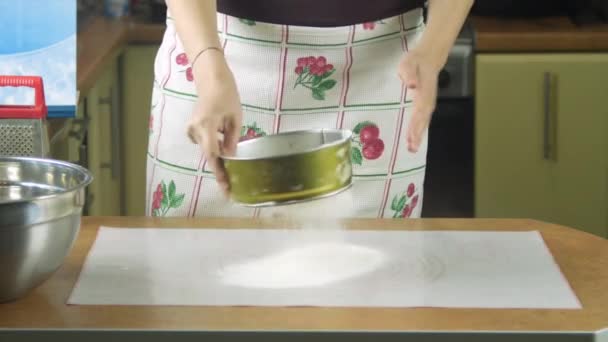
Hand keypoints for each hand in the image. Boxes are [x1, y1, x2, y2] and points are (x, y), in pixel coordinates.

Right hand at [187, 51, 241, 192]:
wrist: (211, 78)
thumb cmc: (227, 95)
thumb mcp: (235, 118)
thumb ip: (231, 139)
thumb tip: (230, 157)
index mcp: (206, 126)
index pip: (212, 155)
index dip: (219, 173)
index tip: (226, 188)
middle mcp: (195, 130)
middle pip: (209, 155)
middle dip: (220, 170)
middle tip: (230, 187)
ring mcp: (191, 130)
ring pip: (208, 149)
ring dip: (219, 156)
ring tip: (230, 164)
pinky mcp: (192, 129)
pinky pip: (205, 143)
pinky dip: (214, 147)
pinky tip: (222, 139)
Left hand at [398, 48, 441, 152]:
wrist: (429, 58)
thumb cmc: (415, 61)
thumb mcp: (409, 63)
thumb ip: (409, 74)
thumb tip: (412, 85)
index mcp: (423, 91)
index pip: (419, 110)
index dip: (415, 124)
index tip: (411, 136)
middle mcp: (427, 99)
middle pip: (423, 119)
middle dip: (417, 134)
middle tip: (411, 148)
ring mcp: (428, 102)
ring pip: (424, 121)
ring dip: (419, 134)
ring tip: (413, 148)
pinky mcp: (426, 103)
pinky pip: (423, 118)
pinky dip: (420, 129)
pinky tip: (415, 138)